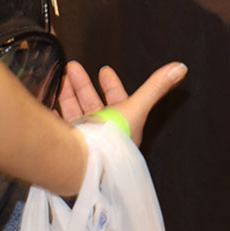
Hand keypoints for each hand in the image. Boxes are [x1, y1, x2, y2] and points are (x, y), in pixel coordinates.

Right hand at [60, 60, 186, 144]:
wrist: (77, 162)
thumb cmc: (110, 139)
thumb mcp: (137, 106)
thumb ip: (156, 87)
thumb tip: (181, 68)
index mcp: (122, 128)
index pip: (118, 102)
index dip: (112, 85)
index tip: (104, 69)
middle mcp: (102, 136)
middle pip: (93, 104)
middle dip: (84, 85)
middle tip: (73, 68)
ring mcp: (81, 141)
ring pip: (75, 112)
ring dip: (69, 93)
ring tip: (61, 76)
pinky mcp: (63, 145)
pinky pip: (57, 125)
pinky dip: (54, 111)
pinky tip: (48, 101)